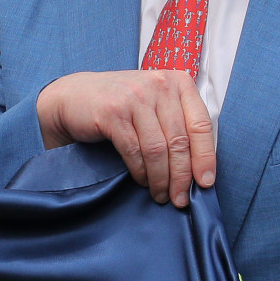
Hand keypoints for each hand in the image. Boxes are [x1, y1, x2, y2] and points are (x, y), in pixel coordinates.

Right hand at [34, 70, 215, 206]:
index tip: (205, 182)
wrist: (74, 97)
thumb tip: (200, 165)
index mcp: (177, 81)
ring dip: (161, 178)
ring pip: (158, 149)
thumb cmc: (121, 105)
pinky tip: (142, 181)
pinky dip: (140, 172)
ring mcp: (135, 96)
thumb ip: (179, 122)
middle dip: (182, 176)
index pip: (201, 124)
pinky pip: (134, 151)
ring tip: (161, 195)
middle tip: (180, 198)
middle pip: (180, 141)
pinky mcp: (113, 112)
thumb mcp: (156, 104)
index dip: (205, 157)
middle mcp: (159, 84)